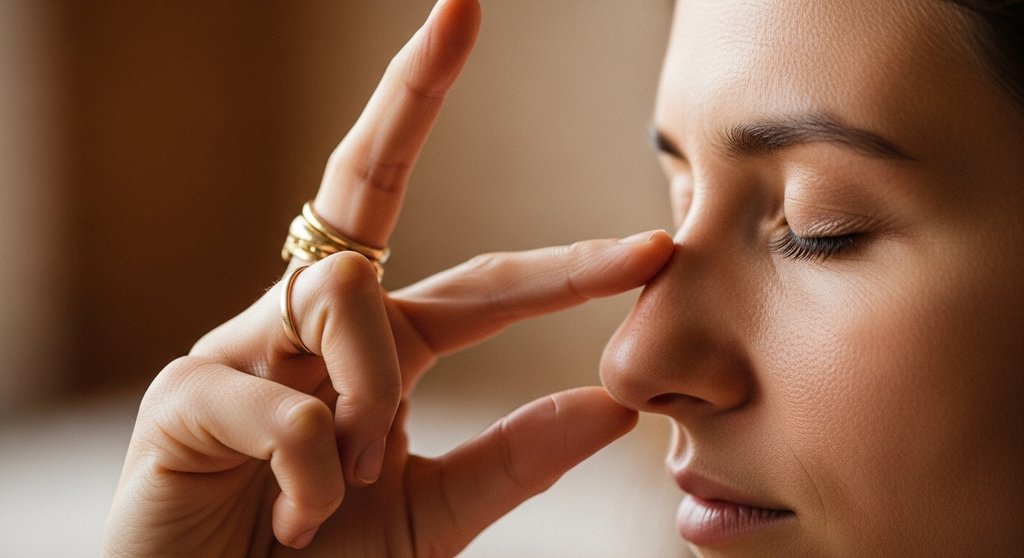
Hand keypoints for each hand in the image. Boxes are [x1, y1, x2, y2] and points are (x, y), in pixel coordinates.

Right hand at [103, 1, 673, 555]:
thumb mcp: (431, 515)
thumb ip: (512, 459)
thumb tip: (612, 404)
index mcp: (375, 353)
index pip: (481, 284)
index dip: (564, 265)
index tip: (650, 246)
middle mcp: (306, 327)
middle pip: (362, 184)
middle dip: (410, 93)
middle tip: (460, 6)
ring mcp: (240, 348)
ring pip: (343, 300)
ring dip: (371, 397)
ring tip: (356, 479)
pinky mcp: (183, 393)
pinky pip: (283, 400)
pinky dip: (316, 466)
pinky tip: (298, 513)